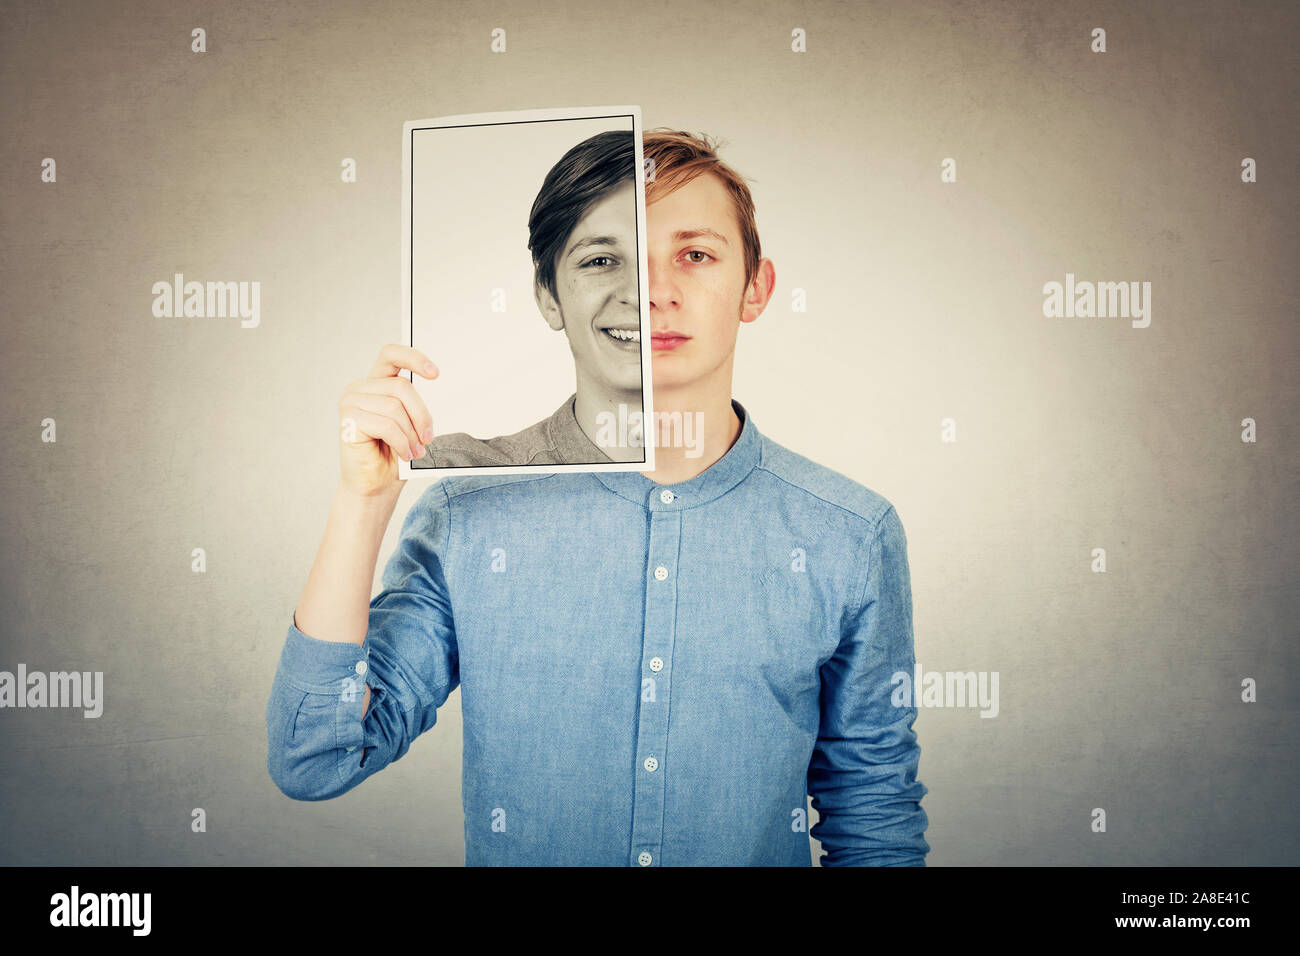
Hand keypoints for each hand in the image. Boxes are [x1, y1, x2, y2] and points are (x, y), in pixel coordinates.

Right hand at [338, 345, 437, 496]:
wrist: (375, 486)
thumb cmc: (392, 456)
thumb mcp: (409, 424)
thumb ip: (413, 404)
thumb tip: (434, 382)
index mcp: (375, 384)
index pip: (391, 355)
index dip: (414, 358)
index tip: (436, 373)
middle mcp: (359, 389)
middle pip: (402, 387)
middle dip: (421, 415)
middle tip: (428, 438)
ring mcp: (350, 403)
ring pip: (395, 408)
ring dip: (411, 434)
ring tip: (415, 450)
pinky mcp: (348, 421)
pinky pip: (387, 425)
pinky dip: (402, 442)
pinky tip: (404, 454)